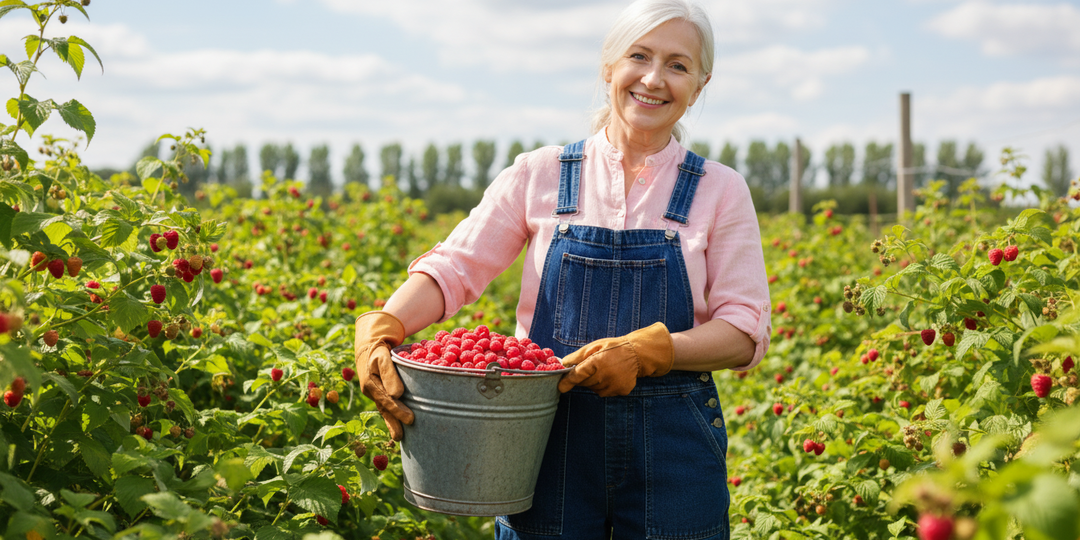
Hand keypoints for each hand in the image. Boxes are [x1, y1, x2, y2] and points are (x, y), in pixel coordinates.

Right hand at [355, 311, 413, 439]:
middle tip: (402, 437)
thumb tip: (397, 394)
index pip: (387, 401)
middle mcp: (371, 391)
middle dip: (394, 423)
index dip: (399, 411)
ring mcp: (374, 393)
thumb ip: (389, 373)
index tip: (410, 419)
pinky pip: (385, 407)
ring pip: (384, 410)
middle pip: (384, 409)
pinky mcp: (378, 393)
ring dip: (391, 423)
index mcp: (371, 384)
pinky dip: (391, 417)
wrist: (369, 346)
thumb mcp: (383, 357)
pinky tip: (399, 426)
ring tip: (399, 437)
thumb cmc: (379, 350)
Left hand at [558, 322, 674, 396]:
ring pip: (594, 389)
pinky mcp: (621, 391)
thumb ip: (577, 356)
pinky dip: (605, 386)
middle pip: (585, 383)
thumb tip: (562, 364)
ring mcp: (614, 385)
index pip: (578, 375)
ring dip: (595, 382)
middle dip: (584, 377)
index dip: (568, 382)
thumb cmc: (613, 348)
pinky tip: (612, 376)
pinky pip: (605, 392)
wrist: (637, 353)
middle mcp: (605, 376)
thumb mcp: (594, 346)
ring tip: (605, 370)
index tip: (561, 387)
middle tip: (592, 367)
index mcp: (597, 362)